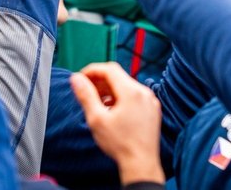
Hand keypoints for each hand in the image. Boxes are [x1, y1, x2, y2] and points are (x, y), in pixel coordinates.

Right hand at [70, 63, 163, 184]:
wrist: (141, 162)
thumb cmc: (119, 143)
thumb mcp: (97, 119)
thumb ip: (86, 96)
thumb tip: (77, 79)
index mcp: (131, 91)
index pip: (110, 69)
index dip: (93, 70)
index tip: (81, 78)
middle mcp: (144, 92)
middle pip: (119, 77)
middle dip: (100, 81)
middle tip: (86, 91)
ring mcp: (150, 100)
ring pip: (127, 87)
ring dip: (110, 90)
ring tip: (97, 103)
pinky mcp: (153, 109)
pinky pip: (135, 96)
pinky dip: (122, 98)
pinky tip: (112, 111)